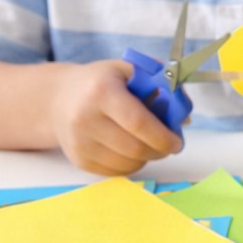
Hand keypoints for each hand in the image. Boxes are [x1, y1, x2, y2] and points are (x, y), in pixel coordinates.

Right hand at [51, 59, 181, 174]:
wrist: (58, 99)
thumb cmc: (102, 82)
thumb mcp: (129, 70)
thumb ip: (161, 85)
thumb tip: (184, 116)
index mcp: (102, 91)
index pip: (138, 122)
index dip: (163, 136)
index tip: (177, 142)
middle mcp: (85, 118)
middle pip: (134, 148)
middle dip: (160, 150)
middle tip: (169, 146)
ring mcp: (80, 142)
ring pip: (128, 164)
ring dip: (147, 158)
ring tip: (150, 144)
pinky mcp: (78, 160)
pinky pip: (116, 172)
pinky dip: (132, 165)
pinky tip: (132, 150)